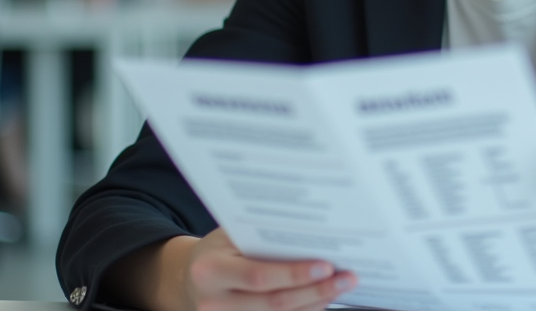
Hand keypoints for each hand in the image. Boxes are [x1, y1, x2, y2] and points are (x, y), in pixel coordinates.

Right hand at [179, 228, 357, 310]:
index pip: (259, 276)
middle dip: (316, 292)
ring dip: (315, 305)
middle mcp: (214, 303)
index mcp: (210, 271)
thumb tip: (310, 233)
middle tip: (345, 279)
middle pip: (274, 304)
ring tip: (339, 288)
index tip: (326, 266)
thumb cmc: (217, 251)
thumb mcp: (229, 236)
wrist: (190, 280)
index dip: (295, 274)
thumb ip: (259, 237)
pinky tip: (320, 301)